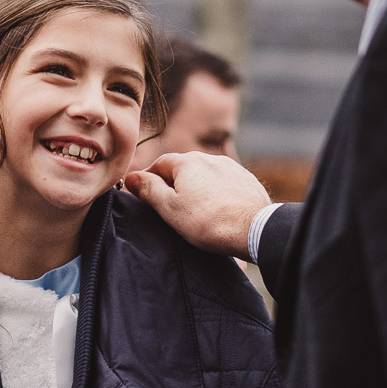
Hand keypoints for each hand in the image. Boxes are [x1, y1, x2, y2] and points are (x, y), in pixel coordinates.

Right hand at [124, 152, 271, 258]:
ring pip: (203, 174)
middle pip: (182, 168)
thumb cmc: (208, 221)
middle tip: (166, 206)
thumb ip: (149, 189)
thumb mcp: (170, 208)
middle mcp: (209, 158)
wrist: (254, 229)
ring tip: (192, 210)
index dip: (148, 178)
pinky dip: (214, 192)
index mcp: (187, 162)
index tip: (142, 194)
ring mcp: (230, 167)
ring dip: (194, 187)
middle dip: (171, 183)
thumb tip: (132, 177)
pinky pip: (221, 182)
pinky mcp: (245, 180)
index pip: (159, 164)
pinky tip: (215, 209)